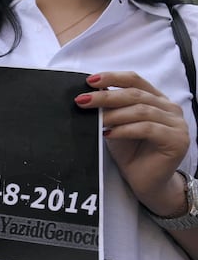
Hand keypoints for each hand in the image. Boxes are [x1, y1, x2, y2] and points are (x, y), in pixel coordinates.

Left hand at [75, 72, 189, 215]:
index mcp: (157, 99)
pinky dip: (125, 129)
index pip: (135, 80)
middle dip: (106, 97)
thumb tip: (90, 91)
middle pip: (135, 94)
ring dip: (114, 114)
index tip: (89, 81)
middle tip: (82, 100)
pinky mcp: (177, 140)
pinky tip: (109, 134)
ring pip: (141, 111)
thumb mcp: (115, 124)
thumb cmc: (130, 152)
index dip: (112, 77)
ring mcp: (177, 124)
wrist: (144, 182)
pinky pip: (147, 129)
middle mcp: (170, 108)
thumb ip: (109, 107)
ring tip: (95, 120)